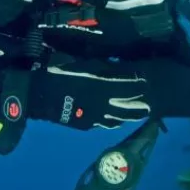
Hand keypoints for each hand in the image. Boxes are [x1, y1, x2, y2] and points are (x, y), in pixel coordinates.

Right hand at [28, 57, 151, 129]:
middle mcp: (103, 103)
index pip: (129, 86)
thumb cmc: (59, 73)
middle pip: (129, 107)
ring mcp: (95, 116)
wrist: (39, 95)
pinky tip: (119, 120)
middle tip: (149, 102)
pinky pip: (106, 123)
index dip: (139, 83)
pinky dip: (115, 121)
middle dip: (141, 105)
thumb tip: (117, 68)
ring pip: (120, 118)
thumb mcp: (83, 65)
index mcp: (102, 86)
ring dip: (131, 115)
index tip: (145, 80)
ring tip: (140, 113)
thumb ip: (102, 68)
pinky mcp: (87, 124)